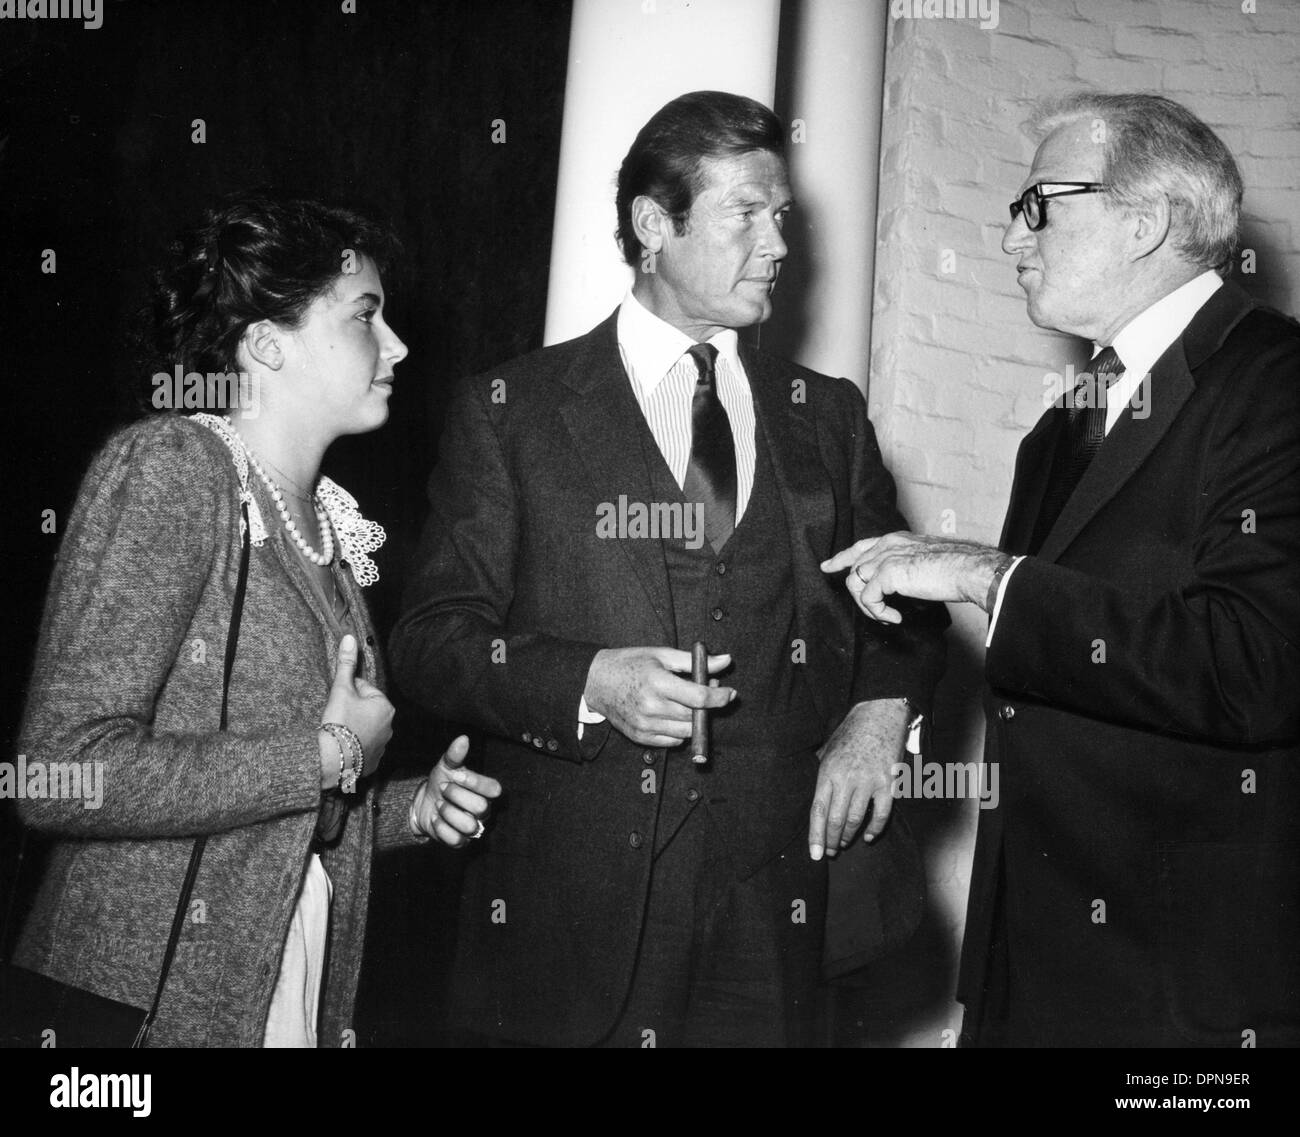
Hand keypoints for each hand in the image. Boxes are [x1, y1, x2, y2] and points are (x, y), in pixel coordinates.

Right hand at [319, 634, 393, 785]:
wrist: (333, 759)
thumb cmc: (339, 722)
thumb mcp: (342, 689)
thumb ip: (347, 663)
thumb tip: (350, 637)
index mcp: (385, 705)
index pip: (364, 689)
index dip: (348, 692)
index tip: (338, 702)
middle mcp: (390, 725)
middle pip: (366, 709)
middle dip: (352, 710)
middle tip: (336, 717)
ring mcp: (383, 745)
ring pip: (365, 728)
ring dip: (354, 727)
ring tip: (339, 732)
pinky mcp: (373, 762)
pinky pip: (363, 748)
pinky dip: (354, 746)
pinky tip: (343, 746)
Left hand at [410, 735, 501, 846]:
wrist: (424, 802)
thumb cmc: (441, 782)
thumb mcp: (445, 767)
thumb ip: (455, 755)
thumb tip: (463, 738)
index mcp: (485, 791)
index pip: (494, 789)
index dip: (474, 782)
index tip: (455, 775)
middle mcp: (484, 811)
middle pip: (481, 807)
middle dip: (456, 796)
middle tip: (443, 789)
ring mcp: (473, 828)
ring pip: (468, 825)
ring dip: (447, 812)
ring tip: (439, 805)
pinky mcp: (460, 841)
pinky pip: (455, 839)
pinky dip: (441, 827)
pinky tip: (436, 819)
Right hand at [583, 646, 735, 747]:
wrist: (596, 682)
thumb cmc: (631, 664)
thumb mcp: (662, 655)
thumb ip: (694, 661)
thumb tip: (726, 660)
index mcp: (657, 682)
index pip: (698, 697)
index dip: (719, 697)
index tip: (730, 693)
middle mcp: (651, 707)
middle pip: (695, 716)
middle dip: (709, 705)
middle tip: (709, 690)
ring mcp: (644, 725)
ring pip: (686, 732)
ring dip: (695, 719)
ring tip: (689, 702)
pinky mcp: (640, 737)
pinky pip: (673, 742)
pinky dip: (679, 730)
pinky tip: (673, 714)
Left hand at [808, 699, 909, 859]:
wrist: (879, 714)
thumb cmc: (851, 732)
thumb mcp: (827, 749)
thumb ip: (822, 774)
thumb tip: (815, 797)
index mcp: (827, 771)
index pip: (818, 811)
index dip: (816, 835)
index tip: (815, 854)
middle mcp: (846, 779)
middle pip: (836, 820)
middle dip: (831, 840)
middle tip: (829, 852)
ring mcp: (868, 781)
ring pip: (856, 820)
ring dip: (849, 836)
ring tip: (844, 844)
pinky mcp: (888, 783)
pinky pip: (881, 814)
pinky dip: (874, 828)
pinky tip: (868, 836)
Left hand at [821, 532, 1005, 623]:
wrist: (967, 569)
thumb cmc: (955, 568)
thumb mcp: (923, 562)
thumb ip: (906, 567)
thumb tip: (899, 584)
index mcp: (895, 539)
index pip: (861, 546)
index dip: (842, 558)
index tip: (828, 566)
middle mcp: (887, 544)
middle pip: (854, 568)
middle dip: (856, 593)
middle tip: (870, 612)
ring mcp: (885, 557)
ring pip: (855, 583)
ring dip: (868, 606)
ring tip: (887, 616)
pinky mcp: (888, 573)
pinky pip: (868, 598)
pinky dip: (878, 612)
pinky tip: (895, 618)